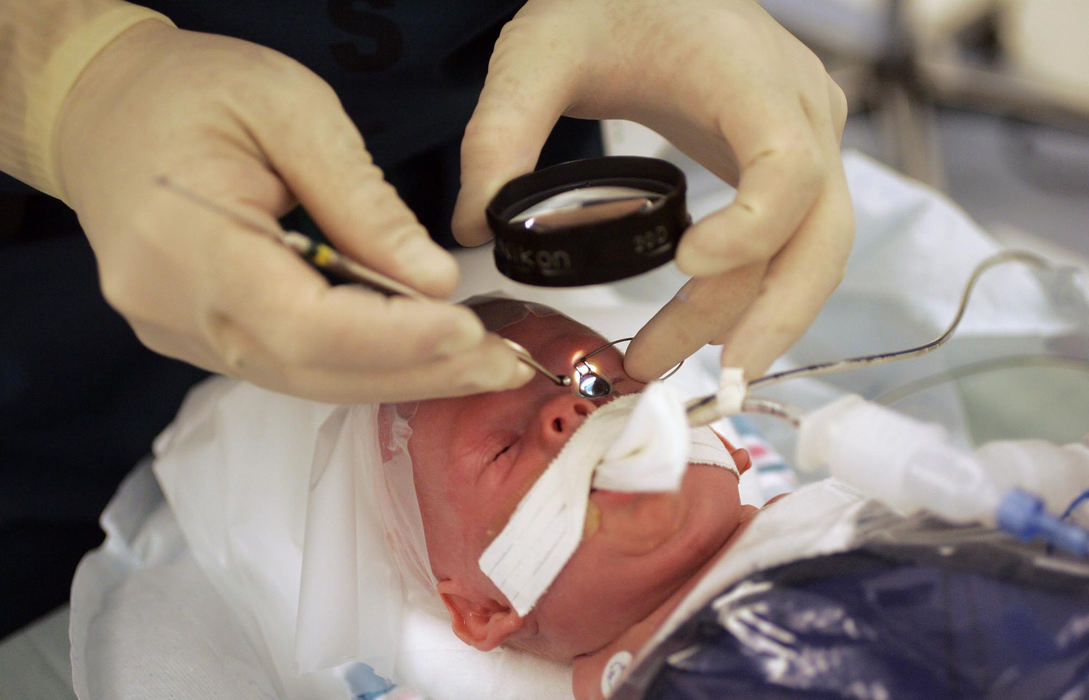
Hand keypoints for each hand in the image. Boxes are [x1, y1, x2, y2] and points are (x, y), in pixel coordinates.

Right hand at [55, 21, 531, 401]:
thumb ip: (361, 202)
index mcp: (184, 239)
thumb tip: (434, 282)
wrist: (104, 108)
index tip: (472, 332)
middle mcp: (173, 307)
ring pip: (303, 379)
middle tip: (504, 365)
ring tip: (479, 366)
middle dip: (417, 372)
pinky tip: (417, 354)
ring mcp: (179, 332)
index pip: (302, 321)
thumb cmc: (195, 90)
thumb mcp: (291, 109)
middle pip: (311, 368)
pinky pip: (286, 365)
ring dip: (398, 377)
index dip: (394, 339)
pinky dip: (358, 364)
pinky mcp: (195, 337)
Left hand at [451, 0, 852, 380]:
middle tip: (692, 376)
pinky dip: (762, 293)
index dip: (752, 229)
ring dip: (761, 319)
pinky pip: (799, 242)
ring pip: (818, 251)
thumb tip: (472, 230)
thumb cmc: (606, 0)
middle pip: (819, 235)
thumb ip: (499, 133)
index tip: (685, 263)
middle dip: (764, 315)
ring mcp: (809, 135)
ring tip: (678, 364)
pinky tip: (705, 328)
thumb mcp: (538, 53)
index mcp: (748, 73)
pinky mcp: (791, 161)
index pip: (789, 166)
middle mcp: (801, 107)